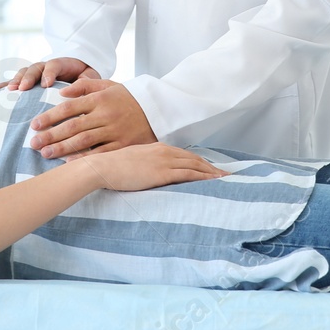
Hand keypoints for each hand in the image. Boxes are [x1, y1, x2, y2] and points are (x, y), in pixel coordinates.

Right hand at [0, 56, 99, 91]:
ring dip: (15, 81)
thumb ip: (86, 80)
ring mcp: (36, 73)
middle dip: (28, 77)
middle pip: (35, 68)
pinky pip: (14, 81)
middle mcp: (46, 67)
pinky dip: (3, 85)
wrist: (79, 71)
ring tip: (9, 90)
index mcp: (62, 64)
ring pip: (24, 73)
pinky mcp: (28, 81)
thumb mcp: (90, 76)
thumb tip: (78, 87)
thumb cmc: (85, 76)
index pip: (54, 65)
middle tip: (23, 88)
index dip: (49, 74)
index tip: (46, 84)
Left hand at [28, 78, 155, 158]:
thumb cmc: (129, 97)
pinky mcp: (123, 145)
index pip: (68, 108)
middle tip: (33, 144)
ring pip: (83, 142)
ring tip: (45, 154)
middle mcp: (106, 114)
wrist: (159, 108)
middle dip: (50, 136)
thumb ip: (85, 85)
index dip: (50, 117)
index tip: (35, 125)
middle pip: (72, 127)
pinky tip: (68, 163)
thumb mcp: (109, 85)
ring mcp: (115, 131)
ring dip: (62, 149)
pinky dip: (84, 159)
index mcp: (100, 98)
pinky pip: (100, 154)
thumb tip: (61, 92)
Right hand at [69, 142, 228, 191]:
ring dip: (212, 172)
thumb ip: (145, 165)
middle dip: (211, 167)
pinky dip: (204, 177)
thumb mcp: (132, 162)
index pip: (185, 155)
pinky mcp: (162, 172)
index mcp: (157, 148)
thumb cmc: (113, 167)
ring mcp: (164, 161)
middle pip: (194, 159)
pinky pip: (189, 173)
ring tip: (226, 179)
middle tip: (226, 174)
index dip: (200, 162)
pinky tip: (214, 181)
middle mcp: (164, 151)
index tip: (212, 168)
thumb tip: (149, 174)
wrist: (102, 167)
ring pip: (195, 165)